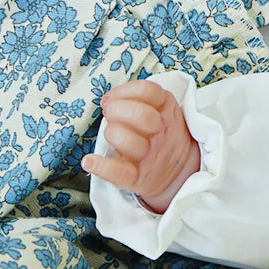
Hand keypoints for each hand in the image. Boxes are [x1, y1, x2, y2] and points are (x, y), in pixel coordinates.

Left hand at [81, 80, 200, 213]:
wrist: (179, 168)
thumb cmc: (161, 132)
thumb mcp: (162, 108)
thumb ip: (139, 99)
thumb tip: (107, 100)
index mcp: (167, 108)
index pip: (148, 91)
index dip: (125, 91)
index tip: (112, 98)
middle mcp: (161, 131)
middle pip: (141, 115)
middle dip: (117, 110)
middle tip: (109, 113)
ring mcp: (150, 155)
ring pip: (129, 141)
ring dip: (112, 133)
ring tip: (110, 133)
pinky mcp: (137, 177)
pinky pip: (119, 173)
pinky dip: (101, 167)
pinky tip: (89, 161)